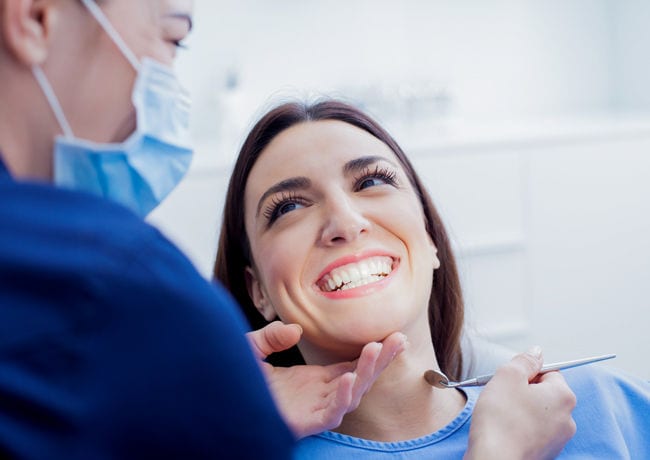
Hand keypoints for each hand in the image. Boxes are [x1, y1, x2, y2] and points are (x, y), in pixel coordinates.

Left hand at [246, 321, 406, 438]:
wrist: (217, 402)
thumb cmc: (235, 381)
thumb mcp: (252, 349)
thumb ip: (271, 336)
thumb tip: (295, 330)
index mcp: (313, 380)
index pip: (351, 365)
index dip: (372, 353)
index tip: (392, 336)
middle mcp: (318, 395)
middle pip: (360, 377)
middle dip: (381, 360)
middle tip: (400, 339)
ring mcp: (313, 409)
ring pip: (351, 395)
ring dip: (366, 373)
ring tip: (376, 349)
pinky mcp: (304, 423)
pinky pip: (330, 414)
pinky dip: (342, 398)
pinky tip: (347, 378)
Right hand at [464, 347, 576, 459]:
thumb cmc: (501, 421)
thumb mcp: (508, 375)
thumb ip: (524, 360)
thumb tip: (536, 353)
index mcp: (564, 396)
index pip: (548, 371)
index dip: (526, 372)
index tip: (511, 380)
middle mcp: (567, 419)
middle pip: (544, 392)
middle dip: (523, 391)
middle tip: (503, 396)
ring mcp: (557, 439)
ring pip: (537, 412)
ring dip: (520, 409)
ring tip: (502, 415)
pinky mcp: (545, 453)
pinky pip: (532, 431)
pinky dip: (520, 427)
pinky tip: (505, 430)